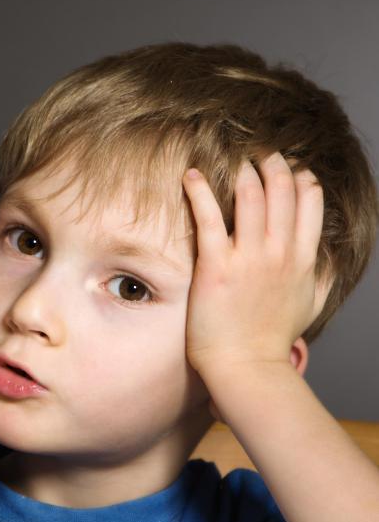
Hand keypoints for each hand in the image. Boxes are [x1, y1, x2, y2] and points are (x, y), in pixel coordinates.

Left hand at [181, 153, 323, 379]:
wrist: (246, 366)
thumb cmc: (272, 340)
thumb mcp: (310, 305)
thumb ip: (322, 277)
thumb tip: (329, 260)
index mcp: (303, 259)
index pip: (310, 204)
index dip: (301, 180)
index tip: (292, 168)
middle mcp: (280, 252)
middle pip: (282, 191)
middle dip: (273, 165)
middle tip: (261, 154)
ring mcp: (249, 257)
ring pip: (251, 196)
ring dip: (243, 171)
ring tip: (234, 160)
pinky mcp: (217, 266)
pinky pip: (209, 217)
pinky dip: (200, 191)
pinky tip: (192, 175)